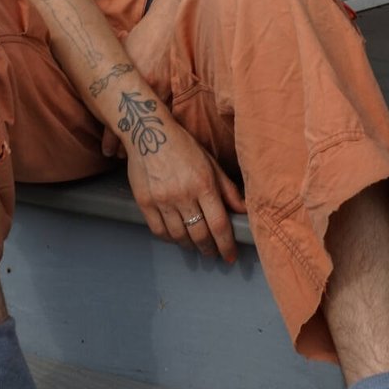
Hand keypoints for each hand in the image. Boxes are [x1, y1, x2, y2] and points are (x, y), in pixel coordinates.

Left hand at [101, 15, 171, 157]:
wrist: (169, 22)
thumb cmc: (143, 34)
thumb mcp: (121, 50)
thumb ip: (111, 67)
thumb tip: (94, 75)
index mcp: (126, 79)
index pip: (115, 116)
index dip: (111, 137)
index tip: (107, 152)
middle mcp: (144, 88)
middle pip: (132, 124)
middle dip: (127, 144)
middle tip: (119, 158)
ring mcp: (163, 90)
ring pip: (152, 123)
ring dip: (144, 137)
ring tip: (138, 154)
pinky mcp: (177, 89)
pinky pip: (170, 114)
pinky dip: (165, 127)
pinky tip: (161, 138)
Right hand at [123, 116, 245, 262]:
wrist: (147, 132)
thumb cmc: (183, 146)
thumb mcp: (210, 163)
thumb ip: (227, 188)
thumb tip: (243, 210)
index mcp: (203, 184)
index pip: (219, 224)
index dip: (226, 245)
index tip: (230, 256)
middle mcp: (183, 195)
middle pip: (200, 234)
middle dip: (210, 249)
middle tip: (213, 253)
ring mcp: (162, 200)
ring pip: (179, 236)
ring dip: (190, 246)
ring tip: (196, 245)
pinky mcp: (145, 202)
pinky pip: (159, 231)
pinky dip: (170, 238)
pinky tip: (176, 236)